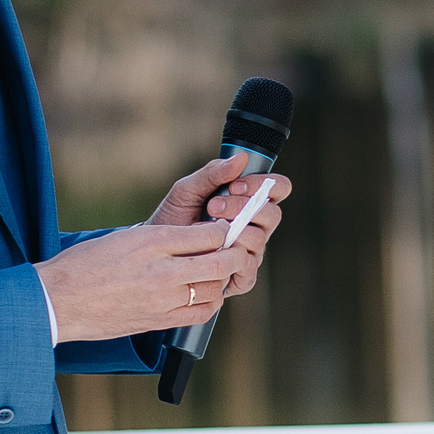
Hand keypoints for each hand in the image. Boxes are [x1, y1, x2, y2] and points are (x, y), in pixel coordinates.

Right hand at [37, 222, 268, 344]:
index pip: (208, 233)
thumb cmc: (86, 264)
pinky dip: (211, 301)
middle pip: (220, 262)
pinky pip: (201, 313)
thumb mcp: (126, 237)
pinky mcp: (159, 322)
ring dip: (224, 278)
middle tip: (238, 247)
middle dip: (237, 253)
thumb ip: (167, 237)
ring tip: (219, 269)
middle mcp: (161, 272)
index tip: (227, 228)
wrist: (58, 301)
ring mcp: (162, 301)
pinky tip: (205, 292)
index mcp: (152, 243)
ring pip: (215, 289)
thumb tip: (205, 236)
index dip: (225, 229)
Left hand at [147, 157, 291, 296]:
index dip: (264, 184)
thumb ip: (213, 173)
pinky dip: (229, 258)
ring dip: (232, 231)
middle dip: (243, 207)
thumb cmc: (174, 218)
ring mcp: (251, 252)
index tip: (235, 185)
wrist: (155, 252)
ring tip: (205, 230)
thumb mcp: (187, 190)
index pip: (278, 188)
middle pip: (273, 214)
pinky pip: (249, 267)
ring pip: (260, 239)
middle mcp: (256, 227)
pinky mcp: (242, 275)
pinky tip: (210, 251)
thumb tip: (242, 157)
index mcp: (251, 202)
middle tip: (213, 206)